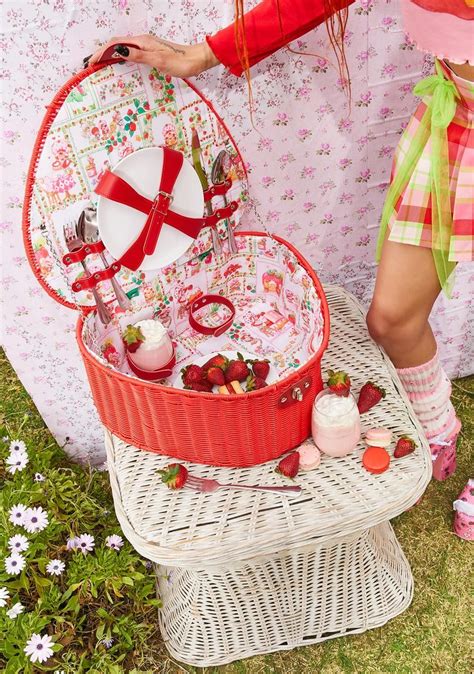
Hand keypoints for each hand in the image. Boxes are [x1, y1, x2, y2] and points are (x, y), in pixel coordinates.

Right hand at [86, 34, 218, 76]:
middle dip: (101, 52)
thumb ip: (138, 55)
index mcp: (142, 42)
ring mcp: (146, 46)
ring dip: (109, 54)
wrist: (196, 59)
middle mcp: (142, 41)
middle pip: (116, 44)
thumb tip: (118, 51)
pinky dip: (119, 56)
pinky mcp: (151, 51)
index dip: (102, 52)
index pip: (116, 44)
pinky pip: (130, 52)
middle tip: (89, 64)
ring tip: (98, 63)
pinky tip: (117, 63)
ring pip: (122, 47)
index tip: (91, 62)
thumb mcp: (158, 60)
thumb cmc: (180, 61)